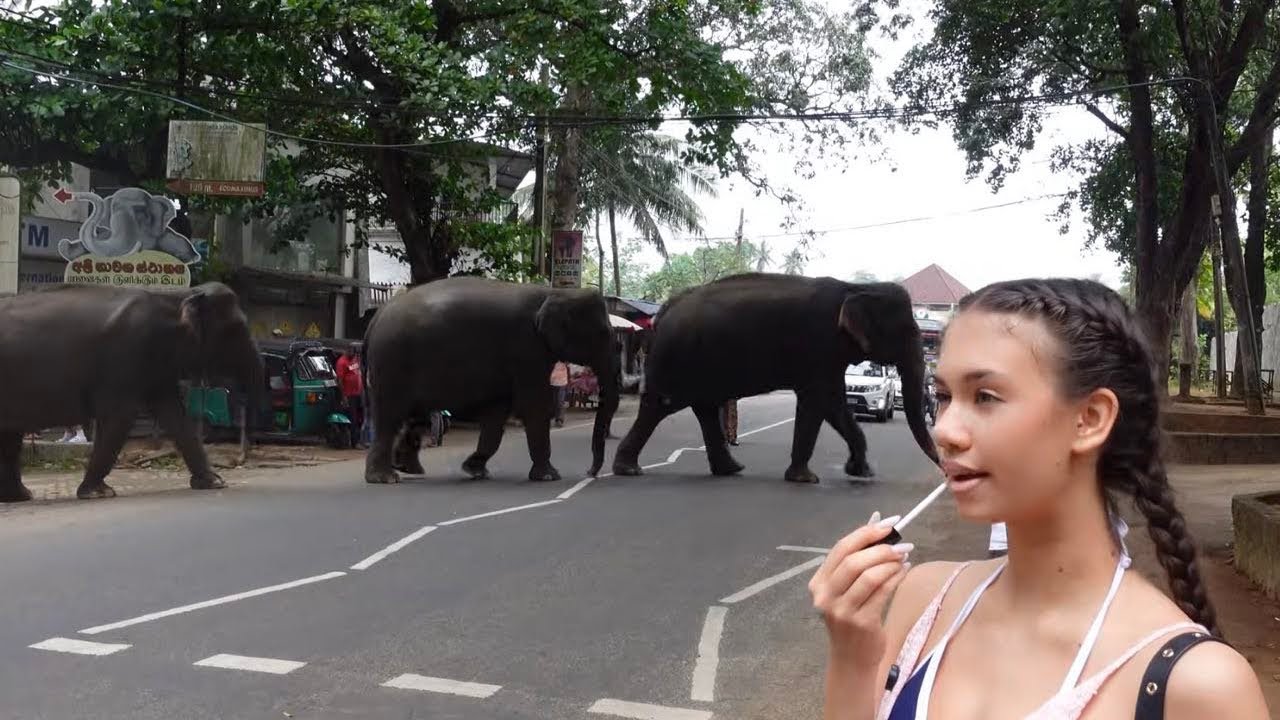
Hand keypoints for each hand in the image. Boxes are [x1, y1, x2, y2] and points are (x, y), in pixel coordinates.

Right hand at [808, 511, 912, 667]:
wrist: (850, 658)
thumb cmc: (850, 619)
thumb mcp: (844, 590)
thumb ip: (855, 563)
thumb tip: (878, 525)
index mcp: (818, 582)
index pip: (841, 549)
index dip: (865, 533)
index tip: (888, 523)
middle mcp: (825, 595)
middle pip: (854, 561)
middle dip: (881, 548)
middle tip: (902, 544)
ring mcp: (842, 610)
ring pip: (869, 576)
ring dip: (891, 563)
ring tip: (904, 558)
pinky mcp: (861, 622)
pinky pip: (882, 592)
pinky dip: (896, 577)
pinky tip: (903, 572)